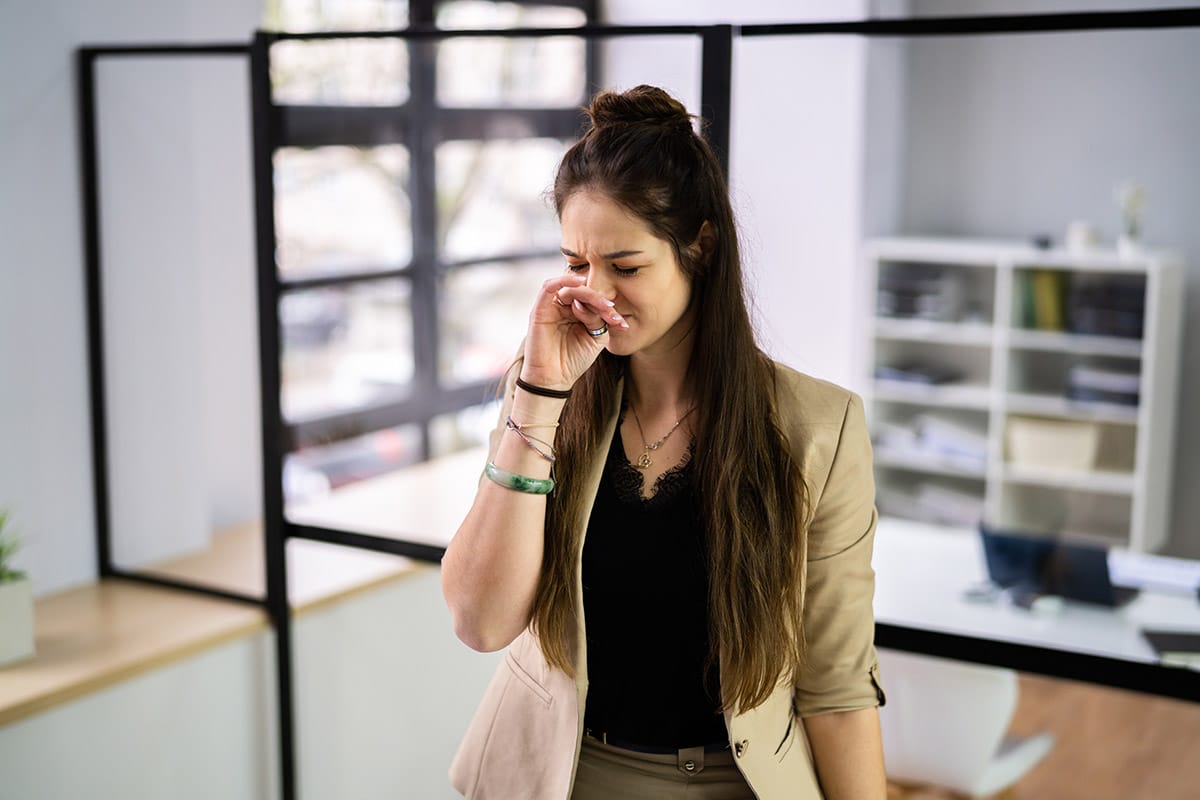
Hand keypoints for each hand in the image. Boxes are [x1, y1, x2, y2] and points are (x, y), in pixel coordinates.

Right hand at [519, 274, 627, 389]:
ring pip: (569, 288)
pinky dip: (564, 281)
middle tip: (612, 310)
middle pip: (581, 291)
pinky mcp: (540, 309)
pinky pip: (549, 287)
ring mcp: (551, 307)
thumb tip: (598, 304)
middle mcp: (562, 308)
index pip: (591, 300)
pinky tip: (581, 283)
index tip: (621, 321)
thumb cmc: (573, 361)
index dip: (606, 307)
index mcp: (575, 314)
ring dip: (588, 293)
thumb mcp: (595, 339)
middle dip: (599, 300)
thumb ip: (598, 320)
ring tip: (602, 304)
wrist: (554, 380)